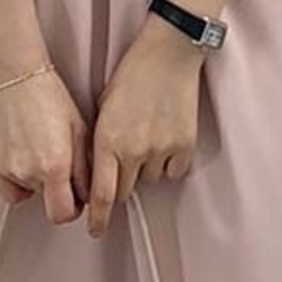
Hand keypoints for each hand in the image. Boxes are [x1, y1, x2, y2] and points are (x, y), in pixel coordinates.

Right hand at [0, 66, 90, 224]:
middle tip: (62, 170)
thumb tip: (87, 192)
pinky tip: (25, 157)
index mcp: (55, 165)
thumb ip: (84, 167)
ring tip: (42, 152)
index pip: (63, 213)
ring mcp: (7, 169)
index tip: (77, 199)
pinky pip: (8, 187)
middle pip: (47, 202)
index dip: (73, 209)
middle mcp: (29, 172)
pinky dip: (18, 180)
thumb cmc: (48, 94)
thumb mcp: (79, 130)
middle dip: (58, 192)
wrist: (14, 75)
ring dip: (38, 183)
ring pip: (29, 193)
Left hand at [87, 15, 204, 237]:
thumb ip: (102, 141)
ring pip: (150, 179)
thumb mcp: (104, 106)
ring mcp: (161, 149)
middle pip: (125, 192)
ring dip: (146, 167)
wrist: (169, 52)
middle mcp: (133, 150)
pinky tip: (166, 135)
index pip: (101, 195)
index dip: (98, 218)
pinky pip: (173, 169)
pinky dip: (169, 160)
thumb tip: (103, 169)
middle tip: (125, 163)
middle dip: (122, 184)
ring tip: (149, 134)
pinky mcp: (185, 145)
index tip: (96, 230)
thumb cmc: (132, 73)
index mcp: (107, 140)